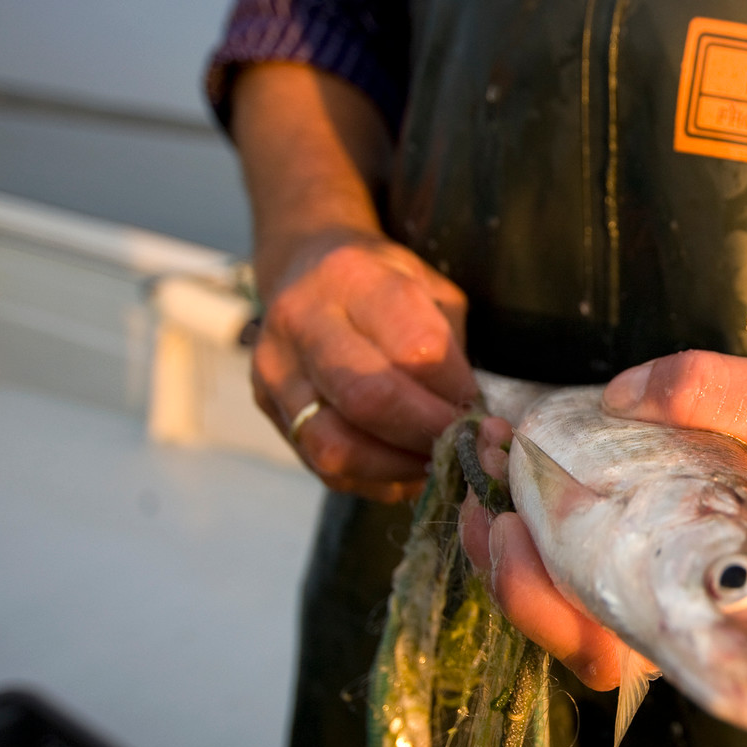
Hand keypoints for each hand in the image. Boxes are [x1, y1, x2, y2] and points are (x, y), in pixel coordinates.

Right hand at [252, 228, 475, 501]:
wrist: (303, 267)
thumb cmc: (382, 283)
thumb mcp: (429, 289)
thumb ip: (448, 349)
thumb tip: (473, 423)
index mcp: (353, 279)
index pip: (413, 349)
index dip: (454, 391)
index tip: (478, 407)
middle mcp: (302, 321)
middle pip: (368, 399)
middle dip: (427, 433)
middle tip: (463, 444)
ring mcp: (276, 369)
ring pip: (335, 445)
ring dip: (396, 467)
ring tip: (433, 462)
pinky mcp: (268, 407)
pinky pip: (322, 466)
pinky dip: (373, 479)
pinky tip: (402, 469)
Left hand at [459, 351, 746, 689]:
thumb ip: (708, 390)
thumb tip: (618, 397)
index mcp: (726, 597)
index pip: (631, 651)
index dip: (559, 621)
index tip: (518, 540)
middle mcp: (684, 606)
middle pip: (577, 640)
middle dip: (512, 578)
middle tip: (487, 502)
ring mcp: (660, 583)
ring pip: (565, 603)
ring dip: (509, 544)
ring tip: (487, 460)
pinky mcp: (646, 550)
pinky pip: (574, 559)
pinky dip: (531, 515)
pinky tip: (509, 455)